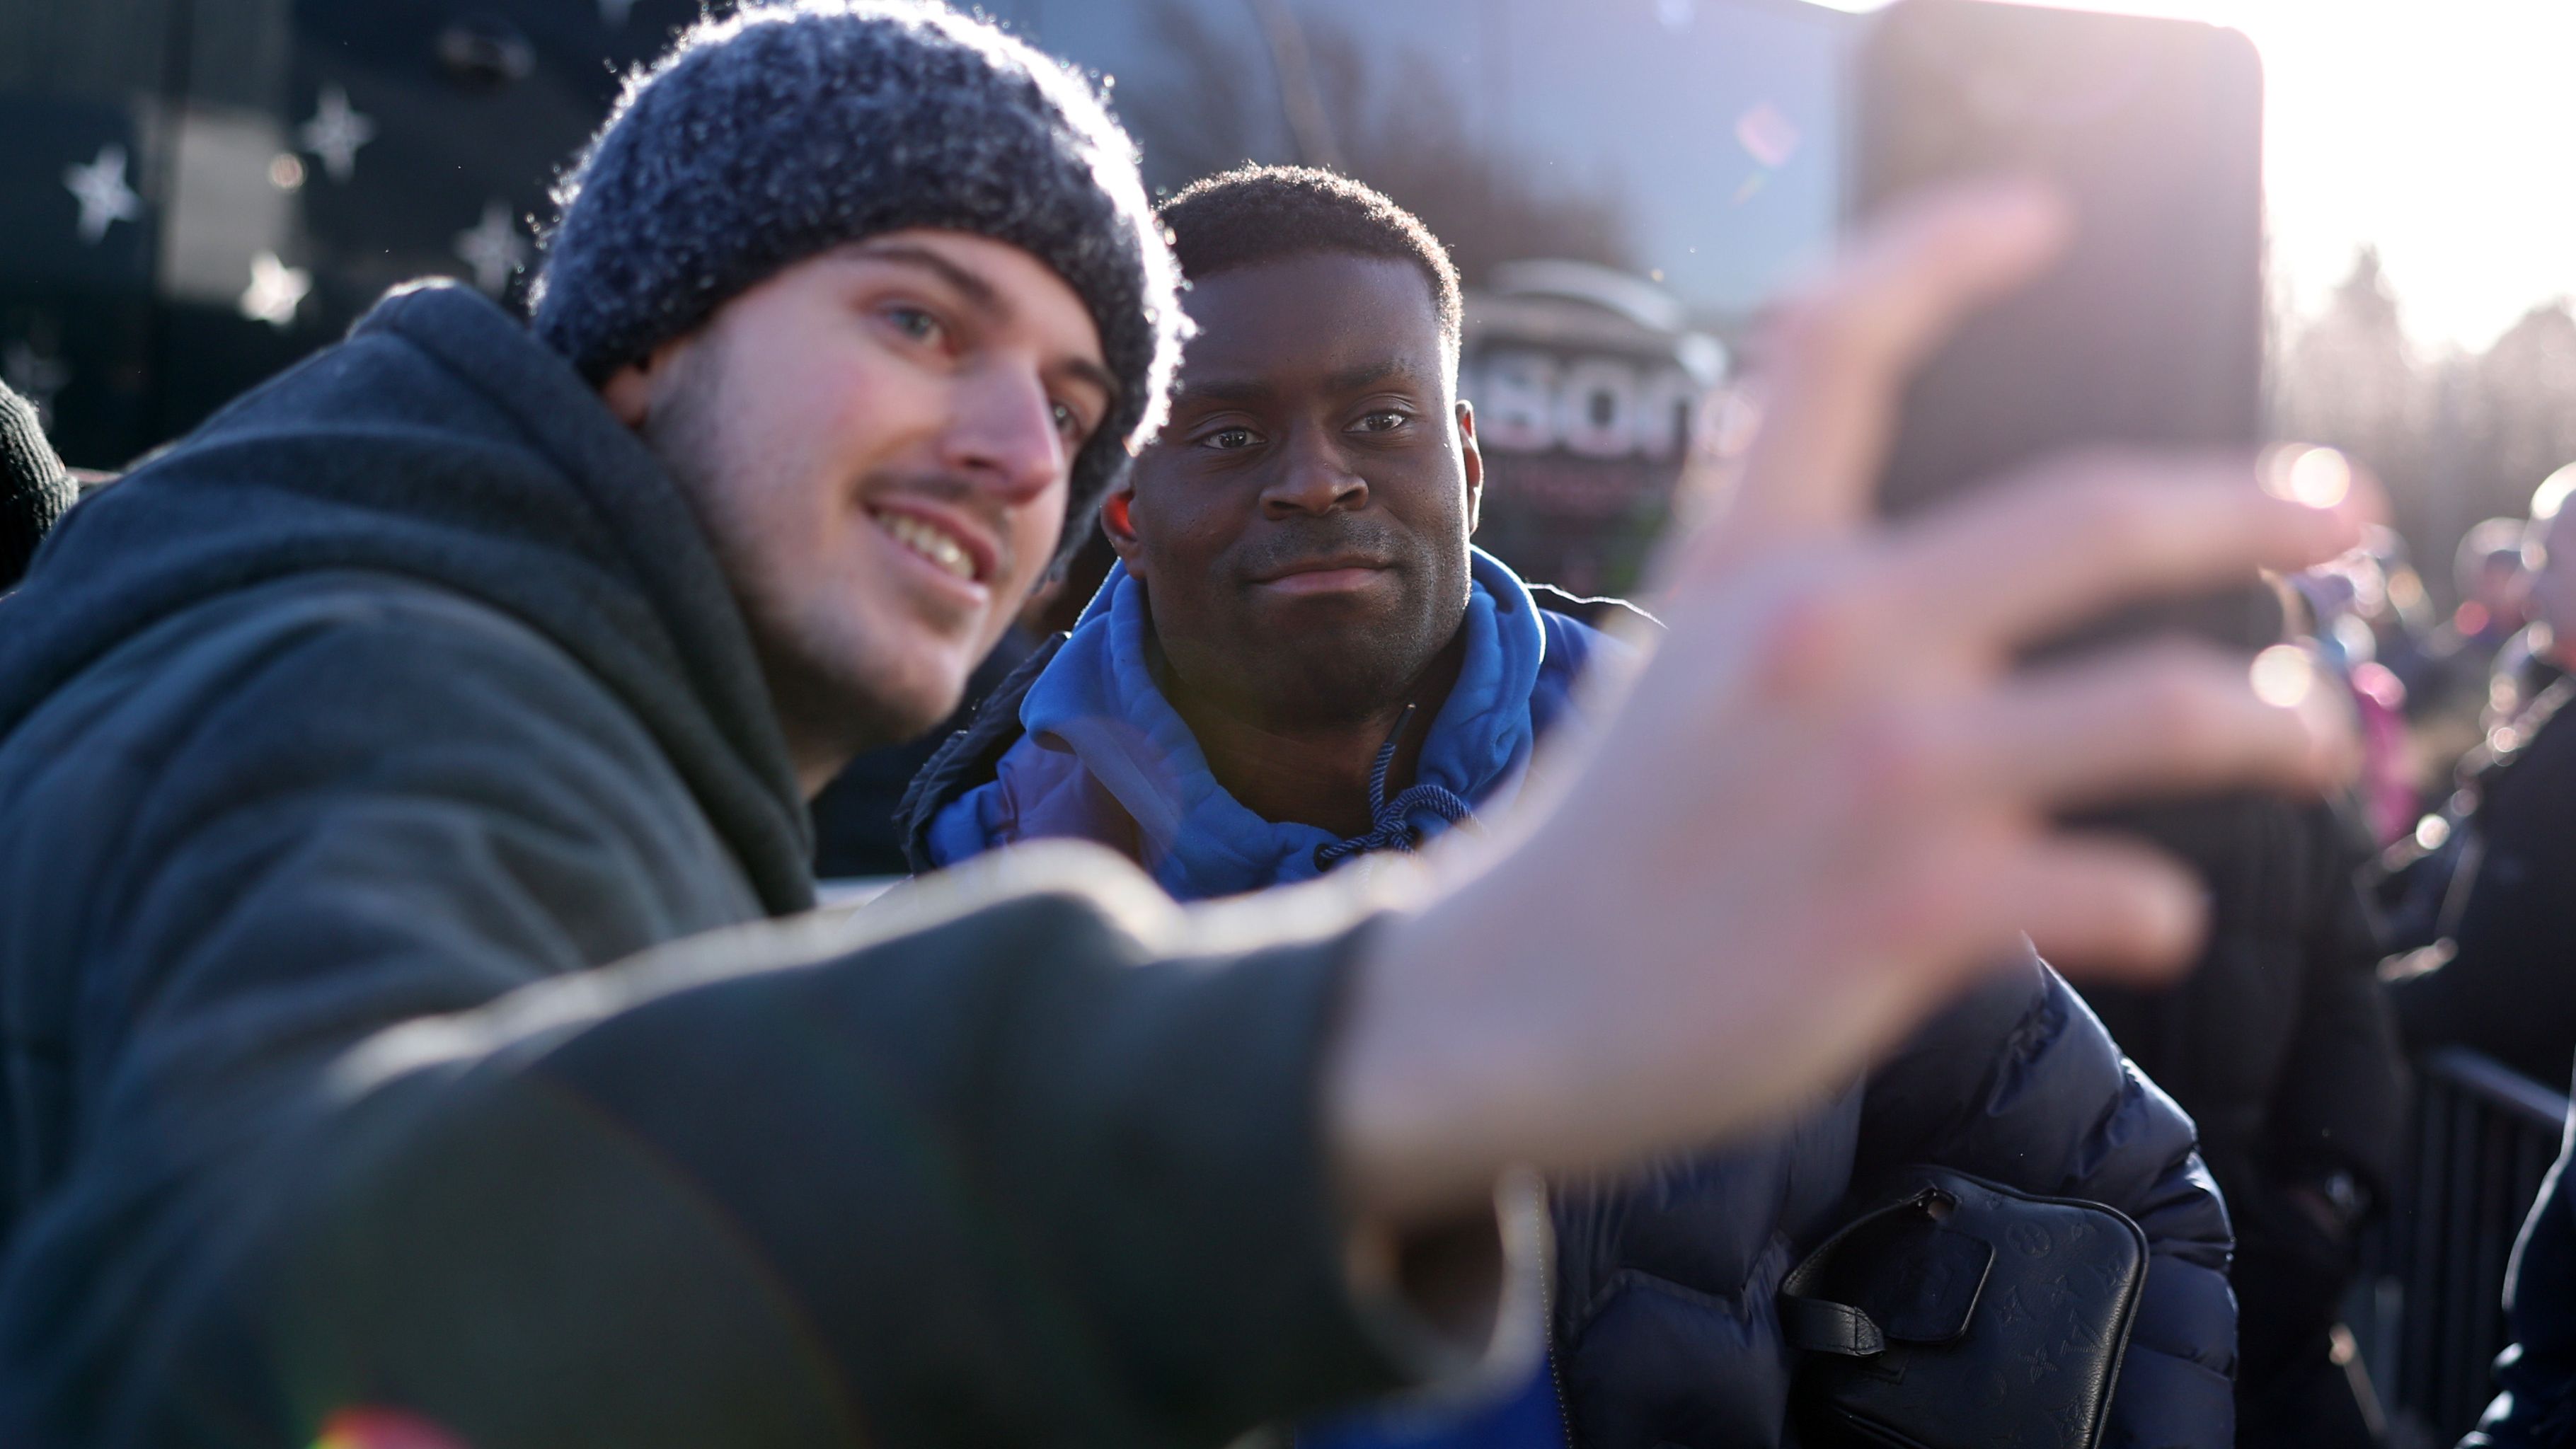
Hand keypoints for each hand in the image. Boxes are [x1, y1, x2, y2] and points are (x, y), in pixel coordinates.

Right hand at [1327, 181, 2363, 1224]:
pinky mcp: (1914, 913)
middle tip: (2338, 508)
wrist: (1506, 1007)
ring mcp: (1878, 774)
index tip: (2031, 217)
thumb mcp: (1670, 661)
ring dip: (2271, 725)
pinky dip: (2154, 908)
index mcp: (1748, 565)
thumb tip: (1942, 577)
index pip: (1832, 345)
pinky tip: (2147, 915)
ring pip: (2162, 705)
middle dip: (2248, 503)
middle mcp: (1823, 639)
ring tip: (2301, 742)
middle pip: (2088, 512)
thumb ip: (1788, 589)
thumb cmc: (1604, 840)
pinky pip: (2119, 891)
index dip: (1937, 253)